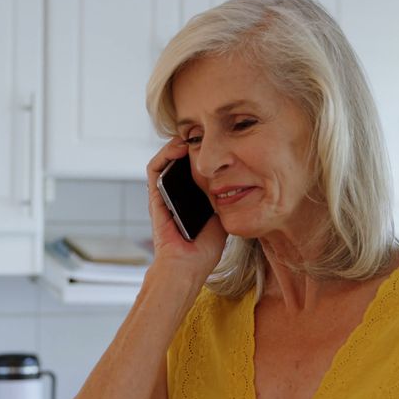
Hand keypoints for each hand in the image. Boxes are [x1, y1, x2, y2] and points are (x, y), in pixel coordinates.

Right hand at [145, 137, 226, 280]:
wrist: (188, 266)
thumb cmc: (205, 248)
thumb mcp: (223, 216)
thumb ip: (227, 199)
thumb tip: (244, 182)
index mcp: (190, 196)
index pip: (194, 166)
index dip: (202, 151)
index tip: (217, 139)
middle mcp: (175, 192)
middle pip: (179, 160)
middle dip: (190, 143)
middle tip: (205, 132)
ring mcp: (163, 193)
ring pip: (165, 159)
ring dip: (176, 144)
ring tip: (191, 135)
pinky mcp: (155, 196)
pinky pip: (154, 169)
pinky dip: (164, 154)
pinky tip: (180, 148)